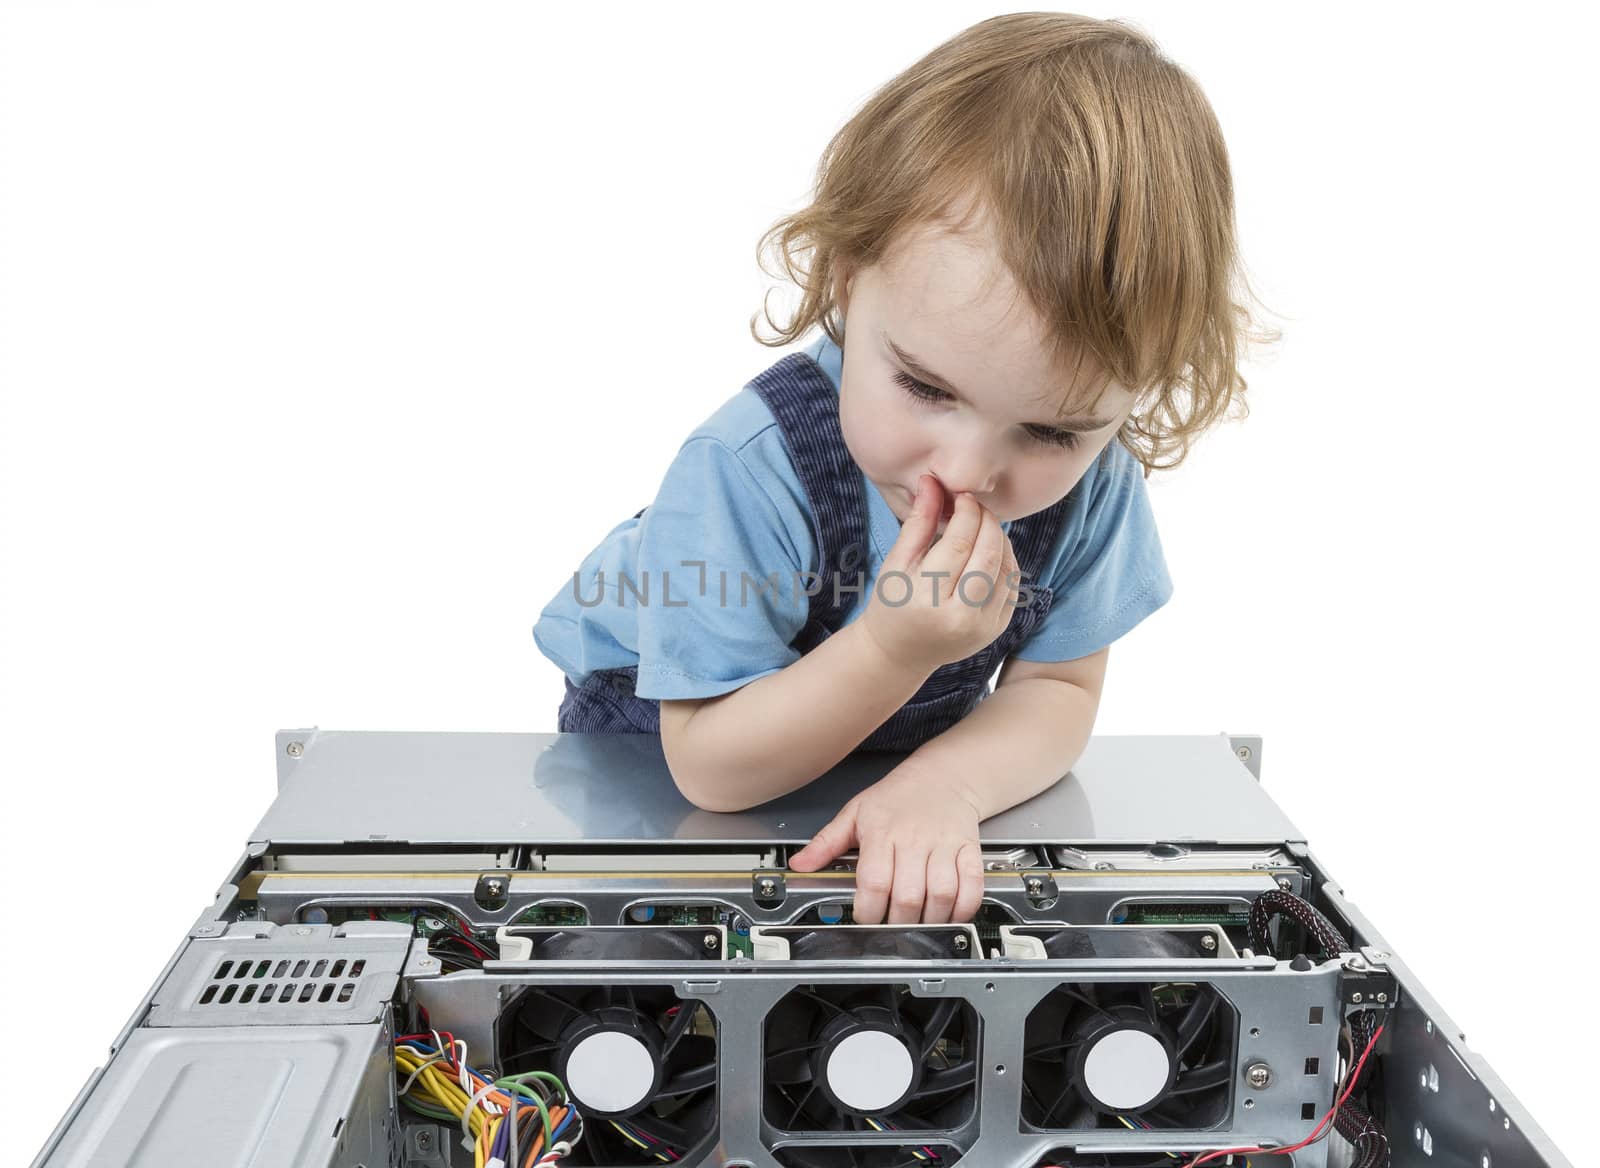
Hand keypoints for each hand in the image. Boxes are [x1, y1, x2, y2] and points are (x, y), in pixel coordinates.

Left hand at [787, 761, 984, 923]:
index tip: (865, 918)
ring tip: (918, 924)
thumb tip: (799, 864)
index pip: (875, 881)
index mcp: (882, 831)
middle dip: (898, 922)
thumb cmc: (897, 797)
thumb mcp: (855, 813)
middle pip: (908, 895)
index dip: (869, 910)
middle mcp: (914, 838)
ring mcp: (944, 844)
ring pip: (941, 893)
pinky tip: (950, 913)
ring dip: (930, 919)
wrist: (942, 776)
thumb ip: (826, 842)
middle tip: (891, 926)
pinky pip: (972, 885)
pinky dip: (964, 907)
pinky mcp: (968, 849)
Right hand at [859, 474, 1020, 676]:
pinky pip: (1012, 585)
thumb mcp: (897, 561)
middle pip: (989, 554)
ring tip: (982, 526)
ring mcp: (983, 627)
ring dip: (1000, 539)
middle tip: (976, 506)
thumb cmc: (892, 602)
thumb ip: (918, 521)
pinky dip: (1006, 560)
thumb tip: (932, 481)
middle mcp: (960, 617)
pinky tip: (990, 550)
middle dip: (987, 521)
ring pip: (1007, 568)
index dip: (966, 512)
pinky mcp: (997, 629)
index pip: (960, 543)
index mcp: (928, 599)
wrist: (900, 653)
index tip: (962, 497)